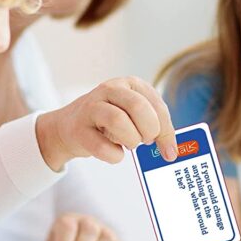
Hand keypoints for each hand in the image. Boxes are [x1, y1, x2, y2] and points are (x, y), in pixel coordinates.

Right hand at [36, 77, 177, 170]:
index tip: (169, 151)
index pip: (158, 105)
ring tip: (130, 144)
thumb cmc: (110, 123)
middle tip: (146, 141)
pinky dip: (114, 155)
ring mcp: (91, 106)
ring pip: (117, 120)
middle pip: (138, 107)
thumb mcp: (135, 118)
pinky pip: (101, 146)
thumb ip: (156, 128)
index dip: (166, 131)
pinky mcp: (78, 128)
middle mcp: (111, 89)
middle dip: (148, 130)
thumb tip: (171, 152)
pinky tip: (115, 153)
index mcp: (131, 84)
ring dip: (130, 139)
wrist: (69, 128)